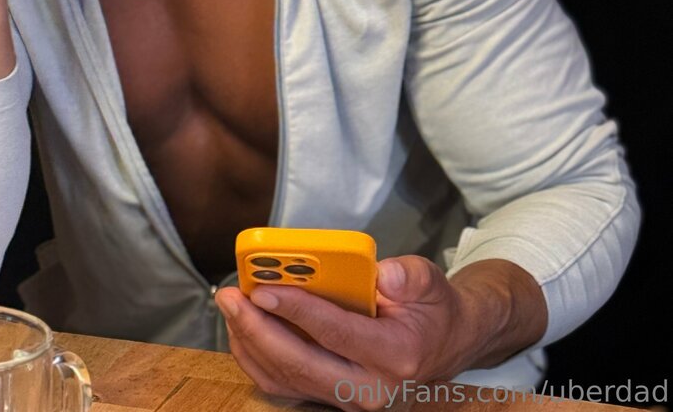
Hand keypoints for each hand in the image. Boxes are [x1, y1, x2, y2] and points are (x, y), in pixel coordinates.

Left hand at [216, 256, 546, 410]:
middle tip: (230, 296)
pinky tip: (243, 327)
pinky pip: (284, 384)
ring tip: (230, 306)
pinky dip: (257, 357)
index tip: (264, 289)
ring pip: (286, 379)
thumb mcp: (429, 281)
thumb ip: (407, 275)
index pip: (336, 334)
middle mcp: (368, 387)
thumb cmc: (431, 308)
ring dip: (250, 342)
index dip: (297, 311)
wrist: (444, 345)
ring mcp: (347, 399)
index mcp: (394, 355)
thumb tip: (381, 274)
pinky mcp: (331, 397)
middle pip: (300, 364)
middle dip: (257, 329)